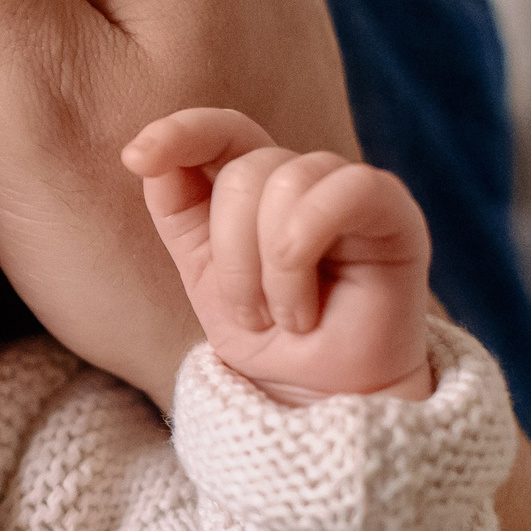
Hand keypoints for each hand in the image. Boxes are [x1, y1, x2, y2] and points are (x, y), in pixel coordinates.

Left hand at [124, 108, 431, 401]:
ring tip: (287, 319)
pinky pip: (347, 189)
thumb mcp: (202, 272)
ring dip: (270, 272)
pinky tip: (308, 311)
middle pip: (244, 171)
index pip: (221, 131)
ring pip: (285, 182)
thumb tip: (145, 153)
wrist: (320, 399)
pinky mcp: (394, 212)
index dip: (180, 132)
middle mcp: (303, 177)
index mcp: (256, 186)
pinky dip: (305, 251)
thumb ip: (177, 208)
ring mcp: (349, 189)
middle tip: (252, 314)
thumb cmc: (268, 336)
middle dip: (231, 256)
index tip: (137, 157)